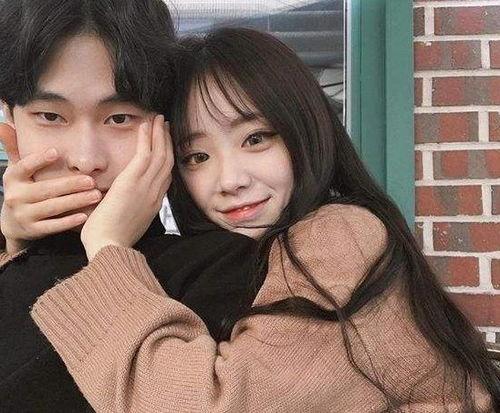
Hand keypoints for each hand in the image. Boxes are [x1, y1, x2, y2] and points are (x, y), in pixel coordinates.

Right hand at [0, 123, 100, 253]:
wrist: (14, 223)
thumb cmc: (23, 189)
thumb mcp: (17, 170)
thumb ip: (14, 148)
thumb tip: (4, 124)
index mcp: (12, 178)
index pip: (24, 167)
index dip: (38, 160)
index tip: (56, 152)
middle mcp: (15, 197)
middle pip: (46, 189)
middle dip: (70, 185)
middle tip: (91, 180)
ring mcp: (24, 215)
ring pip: (52, 207)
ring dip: (75, 201)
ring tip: (96, 195)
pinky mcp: (34, 230)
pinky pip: (52, 226)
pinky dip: (68, 221)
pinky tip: (85, 215)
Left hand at [81, 115, 172, 259]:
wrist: (109, 248)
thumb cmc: (112, 241)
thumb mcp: (129, 224)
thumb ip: (133, 210)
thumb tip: (127, 203)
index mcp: (154, 203)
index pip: (166, 176)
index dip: (167, 158)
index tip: (165, 145)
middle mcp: (155, 193)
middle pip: (167, 161)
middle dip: (167, 141)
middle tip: (165, 125)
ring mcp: (146, 186)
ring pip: (159, 154)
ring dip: (159, 134)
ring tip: (159, 119)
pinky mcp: (133, 181)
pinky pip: (145, 154)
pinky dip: (147, 138)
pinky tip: (146, 125)